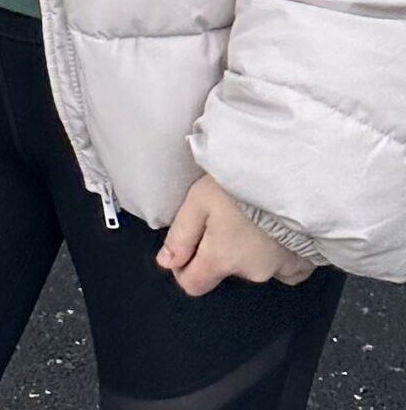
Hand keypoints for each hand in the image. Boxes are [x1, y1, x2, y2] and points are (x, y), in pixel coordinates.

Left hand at [157, 176, 314, 295]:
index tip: (187, 247)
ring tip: (249, 217)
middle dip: (218, 250)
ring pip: (253, 265)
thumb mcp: (198, 201)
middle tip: (222, 217)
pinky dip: (274, 252)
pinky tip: (273, 230)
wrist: (291, 182)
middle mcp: (251, 273)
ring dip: (247, 249)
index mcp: (221, 260)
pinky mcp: (301, 265)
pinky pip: (282, 266)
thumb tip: (166, 262)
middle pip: (224, 270)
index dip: (183, 268)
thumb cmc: (241, 188)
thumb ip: (180, 235)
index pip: (193, 284)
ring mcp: (279, 272)